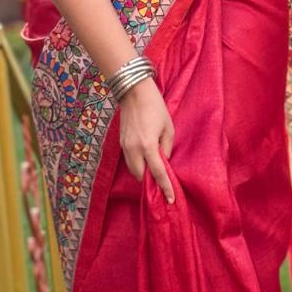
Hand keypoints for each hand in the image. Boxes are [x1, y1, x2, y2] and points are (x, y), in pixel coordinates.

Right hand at [118, 78, 175, 203]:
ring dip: (143, 174)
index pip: (158, 173)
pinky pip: (129, 161)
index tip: (170, 199)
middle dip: (151, 182)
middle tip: (162, 184)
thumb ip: (166, 147)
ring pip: (133, 170)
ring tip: (154, 172)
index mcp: (148, 146)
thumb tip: (164, 161)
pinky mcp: (121, 143)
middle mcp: (134, 149)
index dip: (165, 187)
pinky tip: (146, 160)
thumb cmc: (155, 108)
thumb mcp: (168, 127)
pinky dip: (137, 164)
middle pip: (141, 176)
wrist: (133, 92)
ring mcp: (125, 147)